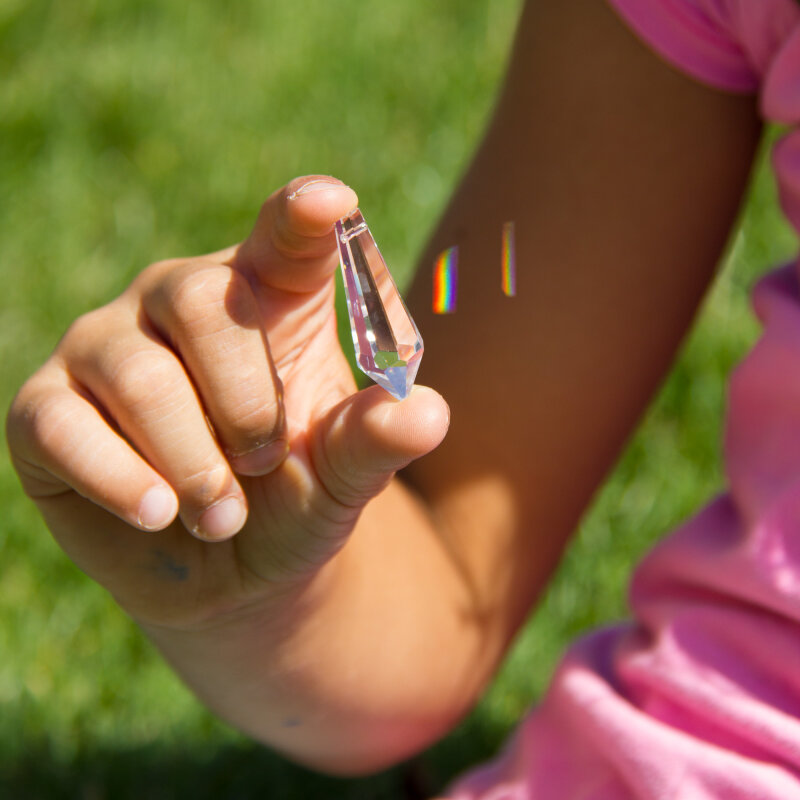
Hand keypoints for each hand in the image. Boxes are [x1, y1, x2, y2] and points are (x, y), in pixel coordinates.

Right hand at [7, 176, 448, 629]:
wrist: (229, 566)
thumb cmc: (295, 498)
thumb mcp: (343, 474)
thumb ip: (376, 439)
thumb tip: (429, 414)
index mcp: (265, 294)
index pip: (286, 234)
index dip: (305, 216)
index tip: (331, 202)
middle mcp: (178, 299)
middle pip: (201, 303)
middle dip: (245, 402)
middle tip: (267, 463)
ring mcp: (105, 347)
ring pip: (138, 375)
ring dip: (194, 462)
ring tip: (223, 514)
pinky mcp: (46, 409)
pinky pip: (62, 426)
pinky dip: (120, 479)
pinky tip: (157, 513)